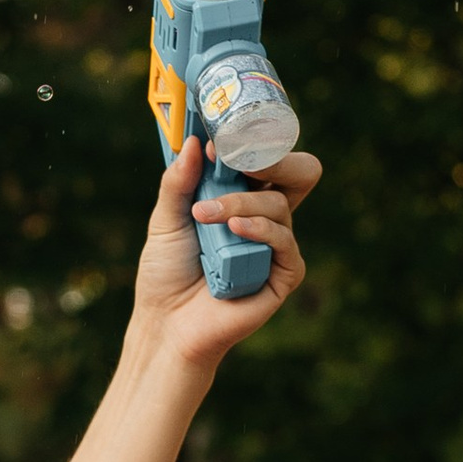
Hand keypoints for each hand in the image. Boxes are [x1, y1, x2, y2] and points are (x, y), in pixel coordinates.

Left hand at [132, 132, 315, 369]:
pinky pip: (285, 242)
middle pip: (297, 172)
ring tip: (205, 216)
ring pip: (279, 205)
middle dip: (275, 158)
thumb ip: (179, 182)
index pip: (266, 159)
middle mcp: (265, 218)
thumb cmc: (166, 274)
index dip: (253, 143)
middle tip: (241, 158)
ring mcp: (277, 246)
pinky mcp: (284, 275)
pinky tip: (236, 228)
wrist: (165, 324)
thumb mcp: (165, 220)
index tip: (222, 137)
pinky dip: (260, 229)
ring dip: (240, 202)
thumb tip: (194, 142)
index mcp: (243, 199)